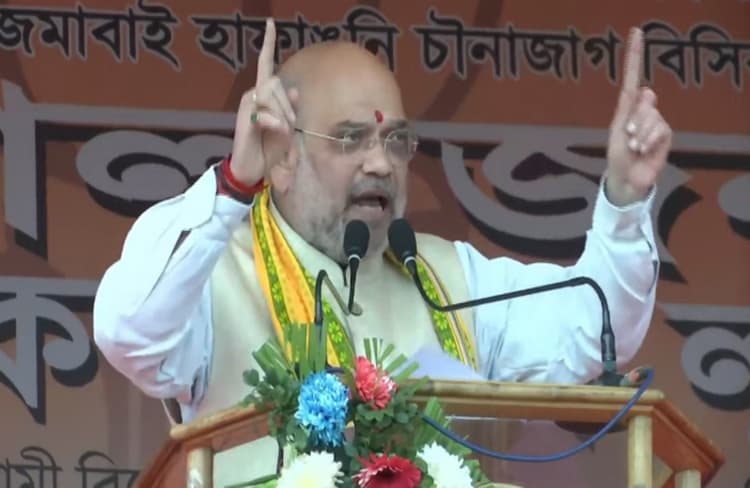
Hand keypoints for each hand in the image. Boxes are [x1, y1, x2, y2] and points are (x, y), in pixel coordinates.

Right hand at [229, 18, 298, 184]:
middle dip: (289, 107)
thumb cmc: (269, 146)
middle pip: (278, 84)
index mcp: (264, 94)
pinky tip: (276, 132)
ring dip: (284, 116)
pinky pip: (266, 114)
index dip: (268, 43)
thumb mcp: (286, 126)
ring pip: (273, 97)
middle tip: (288, 128)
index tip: (271, 23)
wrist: (252, 168)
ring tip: (281, 132)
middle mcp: (253, 94)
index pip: (266, 63)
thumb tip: (295, 90)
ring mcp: (247, 105)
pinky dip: (276, 124)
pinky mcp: (245, 118)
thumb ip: (290, 108)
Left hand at [605, 27, 671, 205]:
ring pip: (653, 114)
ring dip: (642, 133)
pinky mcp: (665, 134)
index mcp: (626, 107)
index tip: (637, 32)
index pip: (632, 77)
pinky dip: (650, 139)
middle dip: (636, 118)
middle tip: (629, 136)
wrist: (626, 179)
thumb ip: (630, 111)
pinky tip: (644, 149)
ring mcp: (655, 121)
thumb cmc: (617, 157)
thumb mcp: (618, 133)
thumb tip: (648, 92)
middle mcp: (641, 110)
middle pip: (645, 98)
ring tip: (635, 147)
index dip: (635, 56)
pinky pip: (661, 128)